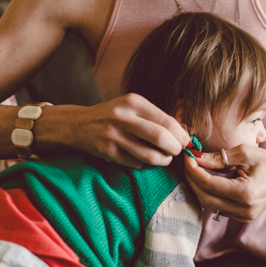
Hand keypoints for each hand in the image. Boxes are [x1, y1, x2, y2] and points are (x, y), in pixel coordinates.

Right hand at [75, 93, 189, 167]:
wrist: (79, 124)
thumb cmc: (114, 115)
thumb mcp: (133, 106)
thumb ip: (156, 117)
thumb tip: (184, 133)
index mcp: (134, 102)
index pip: (167, 122)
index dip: (181, 135)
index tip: (186, 142)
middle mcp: (123, 117)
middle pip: (161, 138)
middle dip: (175, 149)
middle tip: (176, 152)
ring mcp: (114, 136)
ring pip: (150, 156)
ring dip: (163, 160)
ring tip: (164, 158)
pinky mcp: (108, 152)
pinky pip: (137, 164)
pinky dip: (145, 164)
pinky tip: (141, 157)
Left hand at [183, 145, 265, 221]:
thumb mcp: (245, 153)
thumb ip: (219, 157)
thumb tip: (197, 157)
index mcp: (246, 193)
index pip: (209, 184)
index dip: (194, 171)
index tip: (188, 157)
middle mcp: (244, 210)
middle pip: (205, 198)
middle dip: (192, 180)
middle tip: (187, 163)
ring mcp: (244, 216)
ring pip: (209, 205)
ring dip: (198, 188)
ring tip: (194, 170)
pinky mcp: (243, 217)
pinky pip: (217, 208)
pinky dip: (208, 194)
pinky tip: (205, 180)